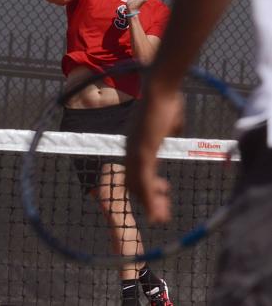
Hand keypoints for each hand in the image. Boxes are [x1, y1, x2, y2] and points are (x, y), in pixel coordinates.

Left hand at [125, 87, 183, 223]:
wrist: (160, 87)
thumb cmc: (168, 99)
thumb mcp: (170, 120)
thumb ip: (170, 129)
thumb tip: (176, 131)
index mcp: (136, 142)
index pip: (136, 171)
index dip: (148, 185)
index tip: (163, 192)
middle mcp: (130, 149)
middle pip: (134, 183)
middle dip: (148, 200)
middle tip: (162, 213)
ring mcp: (134, 151)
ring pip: (138, 187)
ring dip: (150, 205)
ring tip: (161, 218)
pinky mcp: (142, 152)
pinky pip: (144, 182)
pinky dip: (149, 200)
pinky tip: (156, 212)